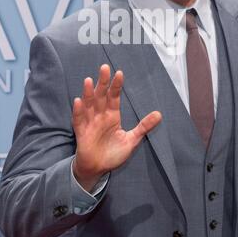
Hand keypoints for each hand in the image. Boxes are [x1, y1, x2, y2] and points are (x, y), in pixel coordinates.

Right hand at [72, 64, 161, 191]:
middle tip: (104, 67)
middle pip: (101, 95)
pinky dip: (78, 111)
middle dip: (102, 82)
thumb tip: (159, 114)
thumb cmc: (113, 153)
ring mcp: (90, 122)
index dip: (116, 85)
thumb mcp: (132, 140)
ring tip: (88, 80)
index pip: (114, 96)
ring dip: (88, 93)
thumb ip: (143, 127)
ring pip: (88, 104)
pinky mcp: (81, 132)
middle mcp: (100, 115)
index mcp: (112, 115)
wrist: (98, 169)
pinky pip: (78, 119)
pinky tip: (78, 101)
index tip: (120, 73)